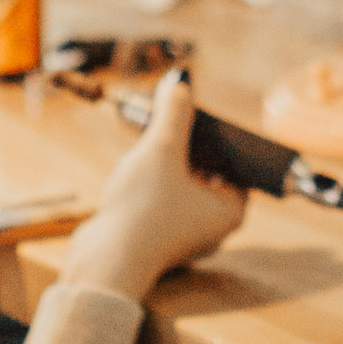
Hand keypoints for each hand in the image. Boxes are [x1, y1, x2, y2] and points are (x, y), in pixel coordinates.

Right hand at [61, 68, 245, 306]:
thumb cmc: (144, 209)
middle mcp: (213, 228)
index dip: (221, 141)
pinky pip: (164, 203)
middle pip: (210, 175)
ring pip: (184, 189)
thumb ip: (173, 114)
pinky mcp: (158, 240)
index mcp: (231, 210)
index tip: (201, 121)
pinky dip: (155, 185)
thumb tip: (181, 83)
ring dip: (170, 165)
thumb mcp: (161, 150)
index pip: (238, 167)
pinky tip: (136, 169)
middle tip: (175, 123)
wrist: (104, 261)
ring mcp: (184, 236)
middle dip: (192, 148)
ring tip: (152, 140)